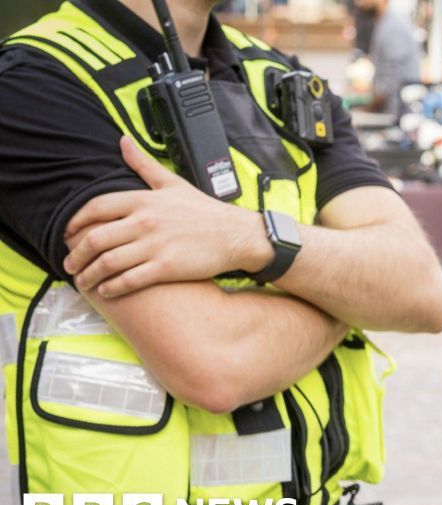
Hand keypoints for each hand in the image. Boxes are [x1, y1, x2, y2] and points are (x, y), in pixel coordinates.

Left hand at [64, 137, 272, 296]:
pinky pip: (129, 280)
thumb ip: (143, 164)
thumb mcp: (173, 183)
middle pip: (95, 239)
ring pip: (108, 262)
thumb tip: (122, 141)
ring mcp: (155, 246)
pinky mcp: (167, 267)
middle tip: (70, 265)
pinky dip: (112, 287)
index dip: (75, 223)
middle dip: (76, 255)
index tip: (68, 234)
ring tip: (84, 281)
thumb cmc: (205, 211)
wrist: (237, 235)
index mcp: (144, 200)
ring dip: (89, 275)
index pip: (96, 208)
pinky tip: (107, 290)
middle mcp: (146, 222)